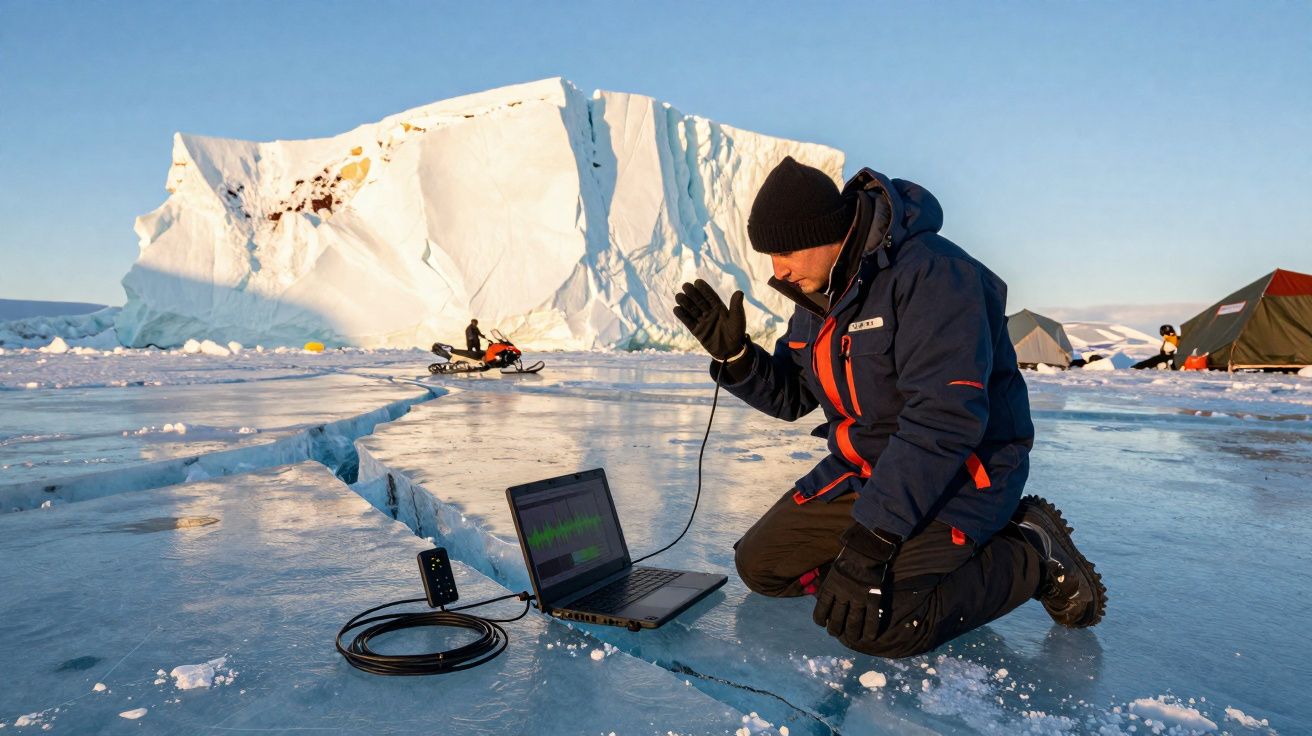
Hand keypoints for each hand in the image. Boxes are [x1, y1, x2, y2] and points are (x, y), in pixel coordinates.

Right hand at [672, 280, 745, 360]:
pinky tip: (676, 309)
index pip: (710, 297)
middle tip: (685, 285)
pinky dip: (682, 316)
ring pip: (692, 310)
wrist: (730, 351)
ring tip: (678, 296)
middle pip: (699, 301)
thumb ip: (736, 306)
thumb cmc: (736, 333)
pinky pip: (688, 322)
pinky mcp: (697, 331)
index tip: (697, 282)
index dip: (704, 289)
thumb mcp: (738, 319)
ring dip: (685, 303)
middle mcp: (709, 313)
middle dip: (692, 294)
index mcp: (719, 308)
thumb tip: (740, 292)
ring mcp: (703, 321)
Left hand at [813, 523, 900, 647]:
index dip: (821, 620)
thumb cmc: (847, 558)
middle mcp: (843, 595)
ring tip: (851, 638)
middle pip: (836, 620)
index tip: (823, 624)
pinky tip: (869, 637)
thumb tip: (821, 599)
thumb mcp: (832, 571)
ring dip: (851, 634)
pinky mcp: (873, 598)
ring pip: (853, 623)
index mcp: (830, 587)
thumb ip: (828, 586)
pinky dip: (870, 630)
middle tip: (836, 633)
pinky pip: (872, 618)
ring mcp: (859, 598)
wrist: (867, 549)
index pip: (821, 610)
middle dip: (835, 630)